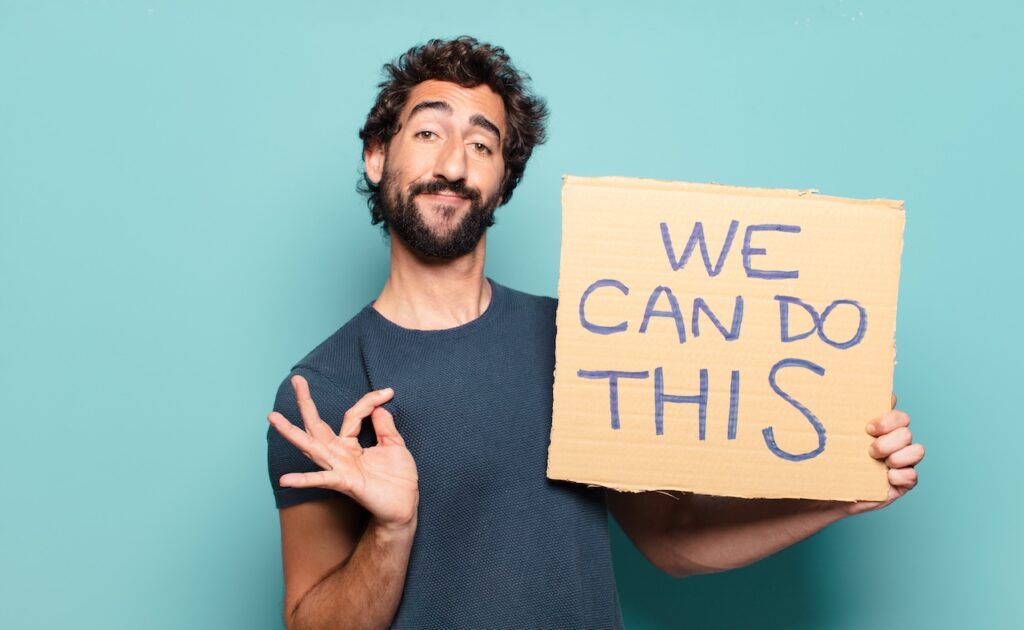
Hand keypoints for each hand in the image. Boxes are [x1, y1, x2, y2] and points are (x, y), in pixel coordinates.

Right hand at [268, 375, 418, 528]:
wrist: (405, 506)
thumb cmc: (398, 479)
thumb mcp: (395, 445)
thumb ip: (385, 425)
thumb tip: (379, 406)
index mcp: (352, 444)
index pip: (354, 414)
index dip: (371, 400)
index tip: (389, 392)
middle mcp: (340, 454)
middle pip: (317, 425)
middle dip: (306, 402)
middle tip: (296, 380)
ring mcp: (339, 468)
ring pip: (311, 446)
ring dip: (291, 432)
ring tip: (273, 417)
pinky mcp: (345, 482)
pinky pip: (322, 479)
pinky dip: (303, 480)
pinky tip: (285, 480)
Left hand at [846, 393, 924, 514]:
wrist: (830, 490)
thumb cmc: (834, 460)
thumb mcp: (838, 437)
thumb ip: (850, 416)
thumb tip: (865, 399)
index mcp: (884, 430)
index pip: (899, 417)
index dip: (889, 420)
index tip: (869, 428)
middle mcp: (896, 444)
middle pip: (907, 433)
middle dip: (889, 441)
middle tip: (870, 451)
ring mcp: (901, 463)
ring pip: (917, 451)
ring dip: (898, 457)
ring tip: (882, 463)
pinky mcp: (902, 484)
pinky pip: (912, 476)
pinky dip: (900, 476)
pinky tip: (886, 478)